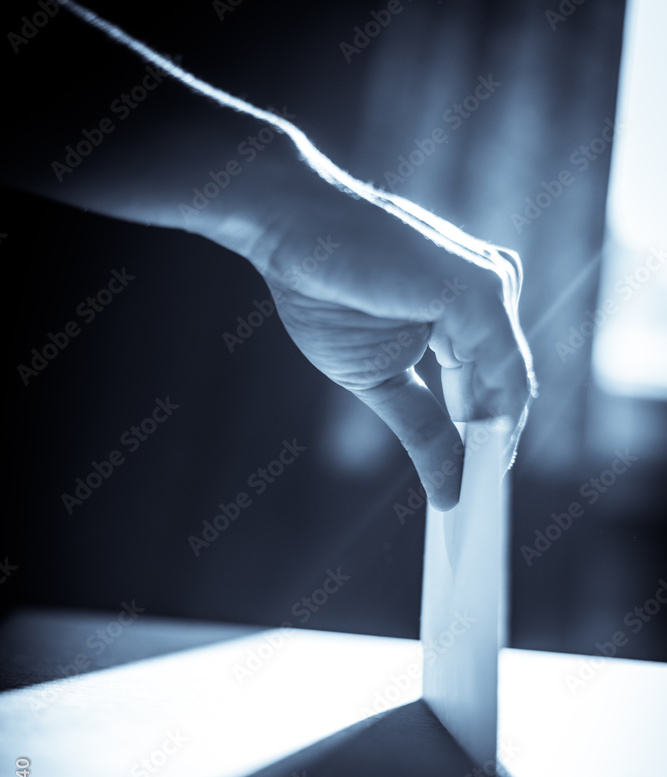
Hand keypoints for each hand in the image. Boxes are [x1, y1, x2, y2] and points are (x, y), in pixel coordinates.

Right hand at [250, 178, 531, 510]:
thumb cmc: (327, 290)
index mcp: (471, 310)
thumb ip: (423, 429)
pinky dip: (497, 426)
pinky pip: (501, 373)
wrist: (292, 228)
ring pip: (509, 388)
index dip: (486, 444)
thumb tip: (447, 490)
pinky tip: (485, 467)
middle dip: (494, 453)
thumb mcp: (381, 377)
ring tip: (482, 503)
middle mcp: (493, 293)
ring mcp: (492, 288)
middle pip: (507, 392)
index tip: (477, 491)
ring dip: (498, 448)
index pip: (492, 388)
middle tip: (482, 511)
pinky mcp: (480, 291)